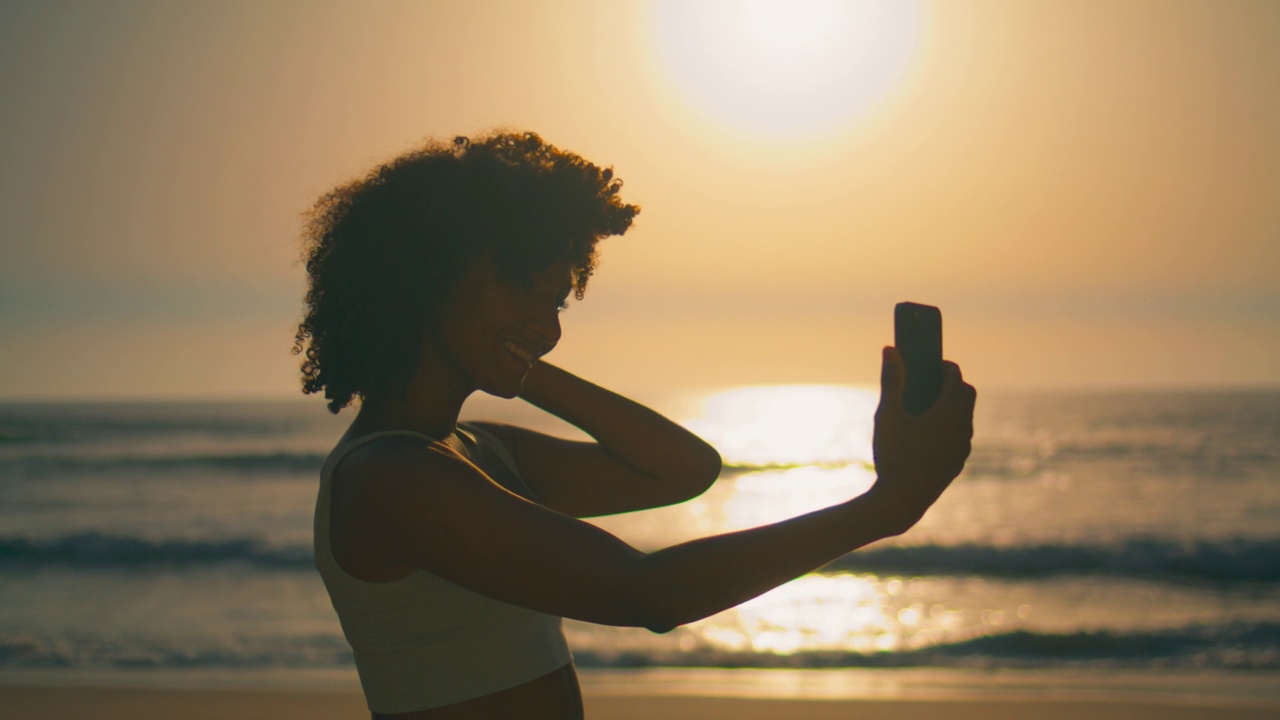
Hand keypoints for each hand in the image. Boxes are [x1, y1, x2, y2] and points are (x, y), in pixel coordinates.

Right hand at [867, 346, 975, 533]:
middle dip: (953, 383)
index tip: (931, 362)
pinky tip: (930, 431)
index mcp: (949, 411)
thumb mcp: (888, 415)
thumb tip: (890, 349)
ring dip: (954, 405)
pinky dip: (951, 426)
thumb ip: (891, 380)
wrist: (902, 501)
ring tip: (929, 404)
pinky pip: (961, 436)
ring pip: (966, 416)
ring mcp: (963, 447)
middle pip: (967, 394)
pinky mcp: (958, 462)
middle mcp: (963, 427)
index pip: (955, 377)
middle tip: (931, 380)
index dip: (945, 365)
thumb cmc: (894, 455)